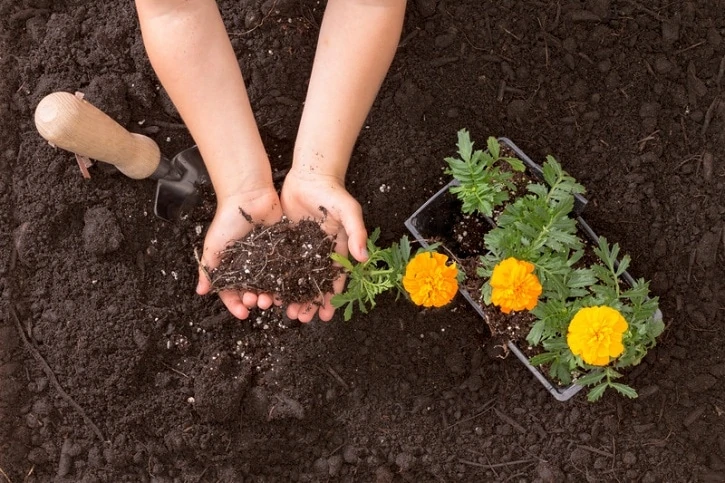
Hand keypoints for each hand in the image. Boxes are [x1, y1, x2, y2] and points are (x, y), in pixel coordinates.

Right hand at [196, 187, 282, 318]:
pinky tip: (287, 290)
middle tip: (257, 302)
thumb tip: (201, 291)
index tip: (242, 313)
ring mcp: (266, 259)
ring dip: (270, 295)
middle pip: (252, 291)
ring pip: (269, 284)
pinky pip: (285, 269)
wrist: (249, 196)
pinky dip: (286, 281)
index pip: (232, 292)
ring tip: (271, 299)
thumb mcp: (213, 246)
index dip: (235, 304)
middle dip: (254, 300)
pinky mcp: (282, 250)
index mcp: (231, 267)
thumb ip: (208, 269)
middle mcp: (249, 266)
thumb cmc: (227, 219)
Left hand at [280, 169, 367, 322]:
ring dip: (289, 295)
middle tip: (300, 318)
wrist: (309, 174)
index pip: (334, 279)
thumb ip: (357, 233)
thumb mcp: (349, 211)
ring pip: (294, 278)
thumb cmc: (333, 192)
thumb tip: (365, 258)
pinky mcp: (284, 241)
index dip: (330, 298)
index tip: (325, 315)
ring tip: (282, 310)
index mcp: (335, 250)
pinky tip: (268, 292)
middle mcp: (318, 253)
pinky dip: (274, 279)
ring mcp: (300, 248)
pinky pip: (278, 264)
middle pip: (312, 284)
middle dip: (307, 302)